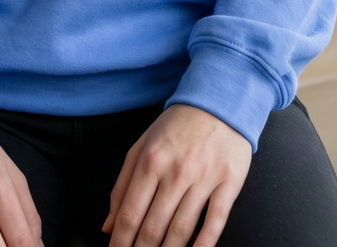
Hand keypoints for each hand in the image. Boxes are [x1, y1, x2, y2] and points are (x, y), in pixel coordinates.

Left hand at [103, 104, 251, 246]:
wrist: (219, 102)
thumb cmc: (177, 126)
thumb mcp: (142, 146)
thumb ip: (122, 185)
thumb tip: (108, 226)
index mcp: (150, 160)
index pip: (130, 213)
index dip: (121, 242)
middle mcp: (175, 171)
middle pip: (154, 226)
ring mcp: (204, 178)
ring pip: (181, 229)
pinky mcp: (228, 183)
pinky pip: (215, 222)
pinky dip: (203, 245)